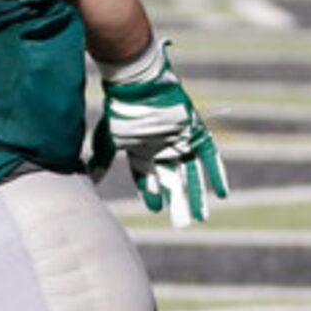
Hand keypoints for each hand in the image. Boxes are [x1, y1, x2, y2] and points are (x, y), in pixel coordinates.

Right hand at [87, 40, 227, 226]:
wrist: (140, 85)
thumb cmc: (121, 111)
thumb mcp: (108, 140)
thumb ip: (103, 161)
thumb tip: (90, 182)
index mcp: (142, 151)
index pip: (148, 178)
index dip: (151, 194)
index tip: (156, 210)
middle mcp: (162, 149)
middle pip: (172, 181)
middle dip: (177, 203)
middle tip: (182, 224)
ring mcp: (181, 142)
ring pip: (191, 174)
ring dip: (196, 196)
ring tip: (201, 217)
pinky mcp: (196, 134)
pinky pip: (209, 158)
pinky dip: (215, 175)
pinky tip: (221, 194)